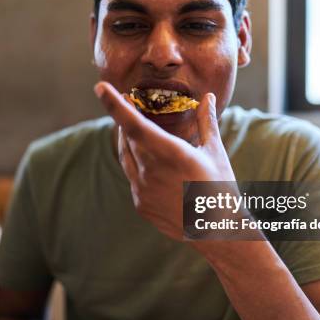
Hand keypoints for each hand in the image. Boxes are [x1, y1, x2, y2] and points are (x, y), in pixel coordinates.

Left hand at [94, 81, 236, 239]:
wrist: (217, 232)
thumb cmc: (220, 188)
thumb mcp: (215, 152)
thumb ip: (206, 121)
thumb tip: (206, 96)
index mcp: (171, 154)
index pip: (134, 124)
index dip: (115, 105)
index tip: (100, 87)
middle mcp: (151, 171)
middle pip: (128, 137)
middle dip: (126, 117)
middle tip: (127, 100)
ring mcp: (143, 190)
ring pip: (126, 156)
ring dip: (127, 138)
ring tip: (131, 123)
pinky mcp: (140, 204)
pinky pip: (132, 176)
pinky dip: (135, 162)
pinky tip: (146, 157)